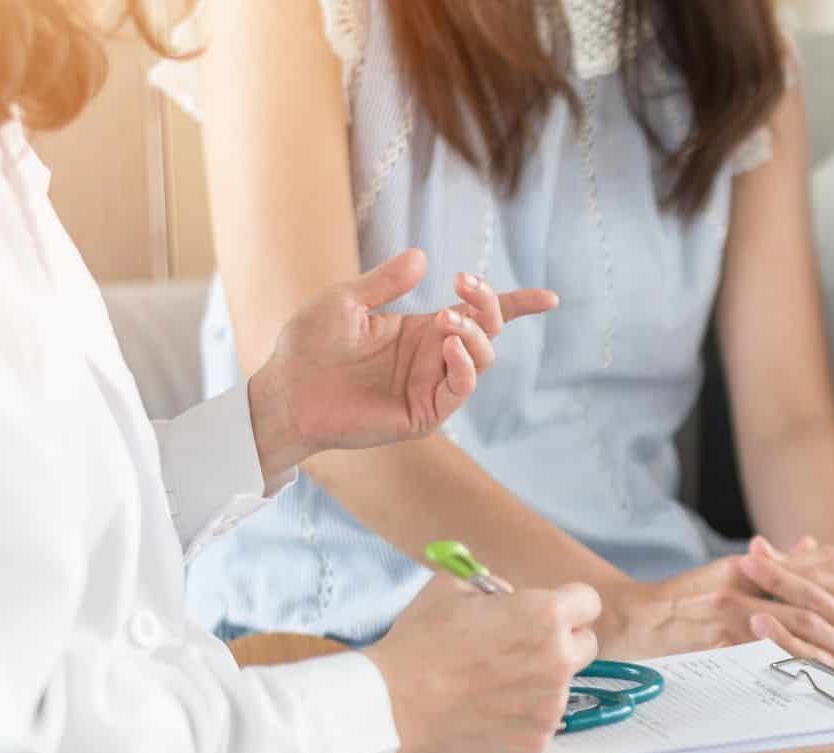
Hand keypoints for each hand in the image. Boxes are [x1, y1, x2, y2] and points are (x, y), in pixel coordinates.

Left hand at [249, 250, 557, 478]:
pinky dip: (464, 365)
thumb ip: (386, 281)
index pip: (479, 317)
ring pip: (481, 359)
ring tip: (445, 320)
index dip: (516, 306)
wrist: (285, 392)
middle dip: (489, 305)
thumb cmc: (308, 347)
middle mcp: (433, 358)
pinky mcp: (423, 414)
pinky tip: (446, 344)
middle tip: (464, 285)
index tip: (548, 298)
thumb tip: (423, 257)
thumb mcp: (346, 300)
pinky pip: (459, 389)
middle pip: (488, 332)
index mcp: (421, 332)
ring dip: (474, 333)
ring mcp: (430, 387)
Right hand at [363, 576, 600, 752]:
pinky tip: (490, 708)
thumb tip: (510, 599)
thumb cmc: (420, 641)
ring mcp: (550, 704)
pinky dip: (524, 714)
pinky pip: (543, 719)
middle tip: (524, 648)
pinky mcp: (536, 739)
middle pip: (586, 645)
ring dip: (541, 680)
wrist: (393, 704)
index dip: (569, 604)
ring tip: (495, 683)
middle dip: (562, 642)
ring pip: (564, 685)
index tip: (553, 612)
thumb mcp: (453, 588)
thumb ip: (494, 589)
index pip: (589, 601)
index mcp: (544, 615)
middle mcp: (558, 659)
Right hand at [597, 549, 833, 678]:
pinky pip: (762, 653)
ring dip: (829, 650)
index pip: (805, 575)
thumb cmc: (677, 604)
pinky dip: (792, 663)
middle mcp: (738, 584)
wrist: (624, 620)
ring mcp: (724, 613)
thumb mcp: (724, 576)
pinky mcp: (711, 641)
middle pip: (806, 604)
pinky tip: (813, 675)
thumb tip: (814, 547)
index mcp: (743, 567)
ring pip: (790, 626)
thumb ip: (770, 566)